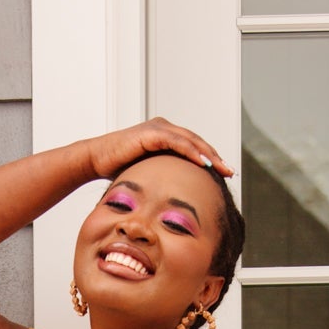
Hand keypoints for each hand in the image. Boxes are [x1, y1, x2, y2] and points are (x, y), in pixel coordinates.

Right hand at [85, 118, 232, 183]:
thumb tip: (176, 200)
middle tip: (230, 171)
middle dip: (215, 157)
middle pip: (197, 143)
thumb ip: (165, 179)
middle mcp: (165, 128)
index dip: (211, 159)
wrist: (97, 160)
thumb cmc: (119, 169)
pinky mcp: (152, 133)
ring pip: (191, 140)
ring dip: (208, 154)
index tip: (224, 174)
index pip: (194, 147)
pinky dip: (192, 152)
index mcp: (166, 137)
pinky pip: (177, 142)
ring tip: (222, 168)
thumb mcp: (149, 174)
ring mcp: (159, 129)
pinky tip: (204, 163)